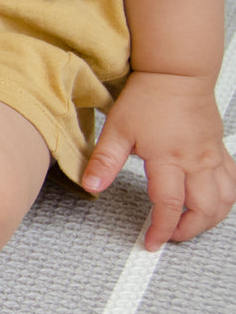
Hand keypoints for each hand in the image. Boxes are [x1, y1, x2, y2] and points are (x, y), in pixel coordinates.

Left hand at [81, 70, 235, 249]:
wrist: (176, 73)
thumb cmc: (148, 97)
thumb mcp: (117, 129)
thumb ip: (104, 161)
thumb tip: (91, 185)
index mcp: (169, 158)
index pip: (169, 205)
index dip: (161, 229)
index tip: (151, 241)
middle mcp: (196, 160)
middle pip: (204, 209)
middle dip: (188, 230)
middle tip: (169, 235)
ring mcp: (212, 156)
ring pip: (224, 200)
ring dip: (210, 219)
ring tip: (189, 225)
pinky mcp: (219, 150)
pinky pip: (232, 182)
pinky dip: (224, 199)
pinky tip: (211, 203)